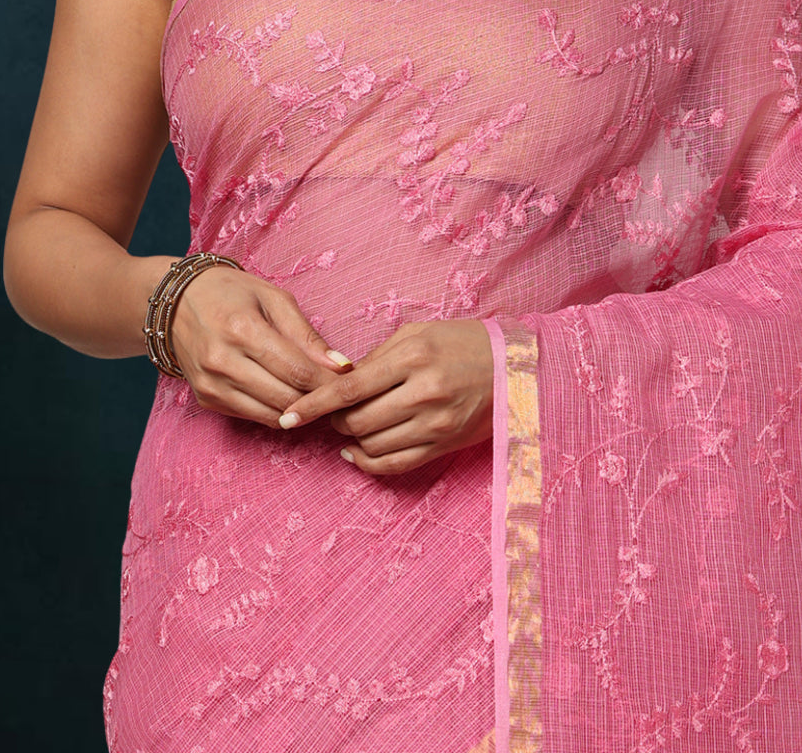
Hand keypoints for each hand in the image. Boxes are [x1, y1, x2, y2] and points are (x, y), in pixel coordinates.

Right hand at [169, 262, 352, 428]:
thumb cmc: (232, 293)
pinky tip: (288, 396)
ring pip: (271, 415)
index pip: (296, 371)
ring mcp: (211, 384)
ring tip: (317, 395)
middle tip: (338, 393)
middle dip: (318, 400)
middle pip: (285, 398)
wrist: (177, 302)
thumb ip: (306, 334)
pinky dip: (276, 411)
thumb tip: (340, 366)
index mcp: (242, 330)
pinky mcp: (206, 399)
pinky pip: (253, 417)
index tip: (348, 382)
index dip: (328, 382)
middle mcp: (222, 361)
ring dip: (299, 410)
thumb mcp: (273, 298)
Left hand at [278, 319, 494, 475]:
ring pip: (372, 445)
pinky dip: (368, 463)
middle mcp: (423, 392)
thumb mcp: (418, 334)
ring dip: (352, 439)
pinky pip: (395, 465)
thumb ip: (377, 358)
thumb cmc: (461, 342)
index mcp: (412, 357)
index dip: (313, 405)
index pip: (349, 388)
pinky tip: (358, 452)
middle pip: (357, 421)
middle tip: (332, 411)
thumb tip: (338, 382)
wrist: (514, 366)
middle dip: (334, 420)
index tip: (287, 416)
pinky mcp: (444, 445)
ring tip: (351, 425)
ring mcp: (435, 423)